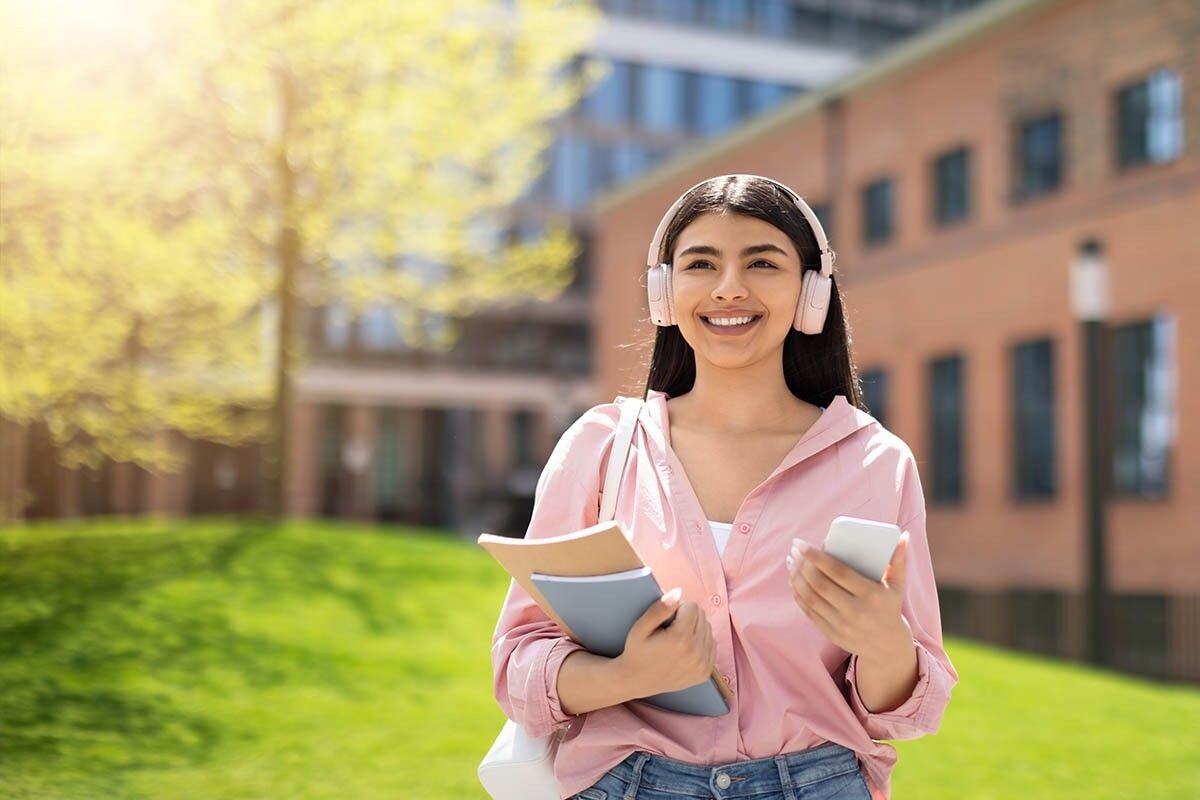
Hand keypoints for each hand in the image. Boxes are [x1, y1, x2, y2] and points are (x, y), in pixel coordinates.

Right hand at [616, 587, 715, 696]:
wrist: (636, 681)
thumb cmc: (636, 651)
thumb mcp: (640, 627)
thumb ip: (659, 608)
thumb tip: (679, 591)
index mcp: (680, 639)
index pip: (693, 606)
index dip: (678, 608)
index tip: (666, 619)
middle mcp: (696, 653)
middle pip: (702, 616)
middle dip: (688, 616)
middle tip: (670, 628)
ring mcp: (702, 665)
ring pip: (709, 629)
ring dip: (695, 629)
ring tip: (677, 638)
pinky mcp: (705, 673)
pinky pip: (712, 645)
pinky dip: (701, 642)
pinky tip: (685, 648)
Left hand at [786, 533, 912, 661]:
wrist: (887, 646)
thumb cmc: (889, 607)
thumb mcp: (897, 586)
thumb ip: (899, 560)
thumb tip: (903, 536)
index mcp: (871, 595)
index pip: (838, 572)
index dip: (816, 557)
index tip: (802, 544)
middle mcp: (855, 611)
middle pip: (820, 584)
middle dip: (802, 564)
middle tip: (794, 550)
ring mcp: (842, 625)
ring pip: (811, 598)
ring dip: (796, 578)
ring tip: (791, 561)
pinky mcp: (831, 634)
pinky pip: (809, 612)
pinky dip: (798, 595)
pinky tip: (793, 580)